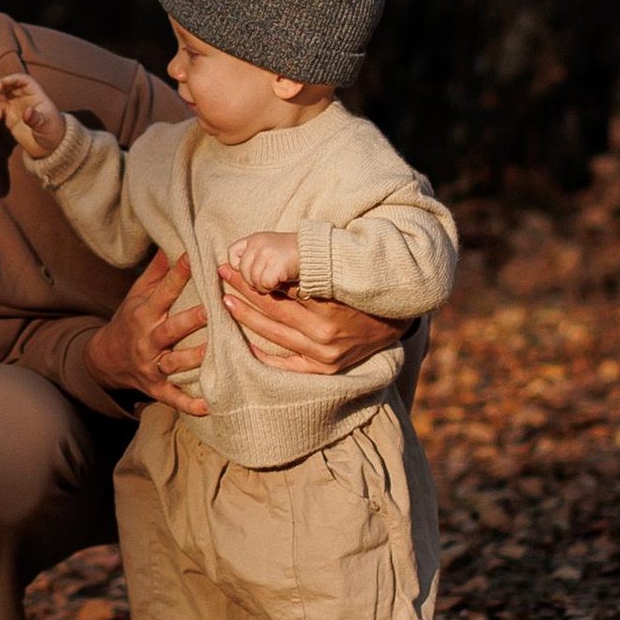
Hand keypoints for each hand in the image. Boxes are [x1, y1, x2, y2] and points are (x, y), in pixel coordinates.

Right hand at [0, 60, 64, 158]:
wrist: (48, 145)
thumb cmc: (51, 131)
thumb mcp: (45, 125)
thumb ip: (36, 119)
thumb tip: (26, 112)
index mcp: (36, 94)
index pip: (25, 81)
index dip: (14, 79)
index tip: (4, 82)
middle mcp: (25, 97)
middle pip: (11, 84)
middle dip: (1, 84)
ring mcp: (17, 105)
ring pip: (4, 93)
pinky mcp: (10, 115)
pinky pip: (0, 108)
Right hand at [85, 248, 208, 413]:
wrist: (105, 359)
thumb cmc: (129, 320)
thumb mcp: (137, 294)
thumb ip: (157, 272)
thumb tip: (173, 241)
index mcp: (145, 313)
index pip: (163, 292)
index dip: (178, 274)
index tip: (193, 258)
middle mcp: (148, 339)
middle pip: (171, 329)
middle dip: (191, 320)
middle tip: (213, 309)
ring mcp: (152, 365)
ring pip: (175, 363)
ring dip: (194, 358)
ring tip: (216, 352)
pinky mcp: (156, 387)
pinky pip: (173, 397)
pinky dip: (189, 404)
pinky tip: (208, 406)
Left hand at [217, 271, 404, 376]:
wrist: (397, 317)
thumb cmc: (362, 282)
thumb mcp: (339, 266)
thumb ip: (305, 262)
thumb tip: (264, 250)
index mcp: (329, 301)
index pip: (279, 287)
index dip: (252, 275)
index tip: (232, 262)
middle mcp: (325, 330)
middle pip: (273, 308)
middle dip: (244, 289)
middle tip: (222, 275)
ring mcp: (326, 353)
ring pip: (274, 334)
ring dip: (246, 317)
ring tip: (226, 301)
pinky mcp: (327, 368)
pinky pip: (287, 365)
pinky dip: (264, 355)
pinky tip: (244, 343)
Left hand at [225, 230, 301, 296]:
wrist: (319, 253)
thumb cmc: (296, 256)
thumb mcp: (272, 251)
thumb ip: (254, 259)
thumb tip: (225, 272)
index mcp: (255, 238)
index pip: (233, 253)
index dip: (239, 266)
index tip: (251, 272)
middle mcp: (258, 243)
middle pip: (242, 271)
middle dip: (253, 281)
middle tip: (269, 279)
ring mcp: (265, 253)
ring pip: (252, 280)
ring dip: (264, 286)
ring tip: (278, 279)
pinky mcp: (275, 264)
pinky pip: (264, 284)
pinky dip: (272, 287)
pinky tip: (282, 281)